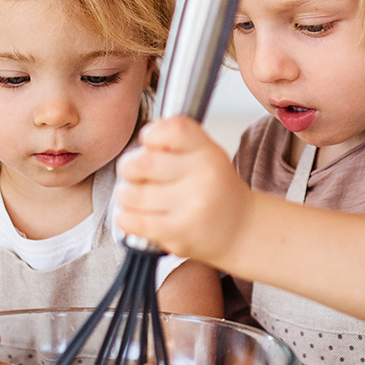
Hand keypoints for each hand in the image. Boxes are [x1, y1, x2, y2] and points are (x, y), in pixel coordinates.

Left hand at [115, 116, 252, 267]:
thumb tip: (142, 140)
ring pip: (131, 193)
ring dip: (126, 194)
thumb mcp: (206, 153)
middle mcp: (203, 178)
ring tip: (137, 195)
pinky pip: (131, 220)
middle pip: (142, 162)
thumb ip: (176, 139)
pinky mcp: (178, 234)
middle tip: (134, 172)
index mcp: (208, 153)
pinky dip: (125, 216)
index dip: (151, 134)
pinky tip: (135, 213)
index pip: (172, 130)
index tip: (148, 141)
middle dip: (128, 166)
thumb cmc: (215, 188)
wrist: (240, 230)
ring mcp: (192, 208)